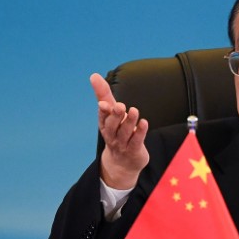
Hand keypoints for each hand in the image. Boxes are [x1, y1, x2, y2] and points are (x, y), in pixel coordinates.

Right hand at [90, 73, 148, 188]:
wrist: (123, 162)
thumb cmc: (116, 131)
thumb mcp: (110, 113)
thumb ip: (104, 94)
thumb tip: (94, 75)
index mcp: (105, 125)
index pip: (102, 117)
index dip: (103, 111)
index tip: (103, 104)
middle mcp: (112, 135)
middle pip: (112, 125)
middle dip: (115, 116)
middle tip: (120, 106)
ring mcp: (122, 144)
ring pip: (125, 133)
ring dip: (129, 122)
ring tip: (134, 110)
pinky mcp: (134, 150)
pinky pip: (136, 141)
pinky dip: (140, 132)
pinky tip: (144, 123)